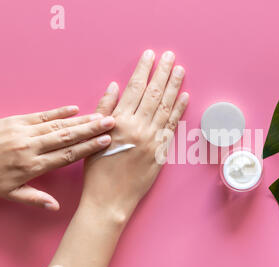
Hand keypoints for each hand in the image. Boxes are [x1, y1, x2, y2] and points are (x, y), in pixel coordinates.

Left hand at [0, 106, 115, 209]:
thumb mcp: (8, 193)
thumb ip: (35, 198)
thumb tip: (56, 207)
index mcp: (32, 166)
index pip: (67, 155)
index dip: (89, 148)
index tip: (106, 142)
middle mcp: (31, 147)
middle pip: (68, 137)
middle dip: (91, 129)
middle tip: (111, 123)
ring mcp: (24, 132)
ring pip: (58, 125)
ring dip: (81, 120)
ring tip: (100, 115)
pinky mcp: (15, 120)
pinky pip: (41, 115)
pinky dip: (58, 111)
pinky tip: (74, 108)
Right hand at [81, 49, 188, 218]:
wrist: (109, 199)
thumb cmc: (97, 171)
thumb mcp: (92, 137)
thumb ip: (104, 110)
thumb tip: (115, 87)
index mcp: (120, 122)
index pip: (135, 88)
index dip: (144, 70)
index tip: (150, 55)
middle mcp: (139, 127)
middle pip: (154, 93)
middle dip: (163, 72)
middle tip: (170, 55)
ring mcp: (153, 139)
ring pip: (166, 106)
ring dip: (174, 86)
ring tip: (180, 69)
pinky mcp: (161, 151)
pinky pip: (172, 126)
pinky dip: (179, 110)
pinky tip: (185, 96)